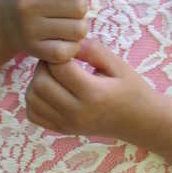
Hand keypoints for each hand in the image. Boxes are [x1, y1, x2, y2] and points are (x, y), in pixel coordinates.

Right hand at [0, 0, 95, 63]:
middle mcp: (28, 4)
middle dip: (83, 8)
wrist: (1, 23)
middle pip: (79, 6)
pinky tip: (63, 40)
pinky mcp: (34, 49)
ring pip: (79, 30)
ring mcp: (29, 28)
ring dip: (79, 28)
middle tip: (73, 10)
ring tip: (68, 24)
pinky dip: (72, 46)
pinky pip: (69, 50)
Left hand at [25, 37, 155, 140]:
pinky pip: (33, 113)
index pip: (59, 67)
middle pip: (40, 83)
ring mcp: (67, 124)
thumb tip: (68, 42)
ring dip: (37, 80)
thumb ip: (93, 50)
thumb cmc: (131, 88)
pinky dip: (35, 99)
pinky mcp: (62, 129)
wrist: (138, 121)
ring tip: (53, 74)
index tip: (67, 49)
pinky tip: (50, 90)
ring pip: (32, 98)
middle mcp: (77, 112)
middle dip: (44, 65)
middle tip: (58, 59)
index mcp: (93, 93)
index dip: (58, 52)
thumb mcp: (118, 64)